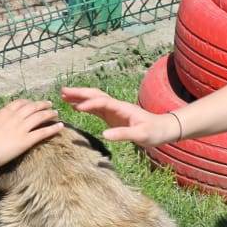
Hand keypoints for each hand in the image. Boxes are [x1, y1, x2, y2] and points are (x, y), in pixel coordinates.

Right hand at [0, 99, 63, 166]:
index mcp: (4, 113)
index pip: (20, 103)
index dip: (29, 102)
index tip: (34, 103)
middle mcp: (15, 117)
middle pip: (32, 107)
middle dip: (42, 105)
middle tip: (50, 105)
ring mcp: (22, 128)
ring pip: (40, 117)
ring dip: (50, 114)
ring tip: (56, 113)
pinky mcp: (27, 140)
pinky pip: (43, 132)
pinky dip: (53, 128)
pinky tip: (60, 126)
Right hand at [61, 86, 177, 145]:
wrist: (163, 129)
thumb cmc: (153, 132)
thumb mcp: (140, 135)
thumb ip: (123, 134)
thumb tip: (104, 135)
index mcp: (122, 108)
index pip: (103, 102)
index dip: (90, 104)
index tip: (76, 107)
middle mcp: (116, 106)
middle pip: (95, 95)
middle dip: (79, 93)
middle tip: (63, 91)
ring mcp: (114, 110)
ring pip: (94, 100)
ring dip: (79, 97)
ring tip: (63, 96)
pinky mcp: (112, 116)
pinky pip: (96, 108)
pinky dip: (85, 106)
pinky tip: (75, 106)